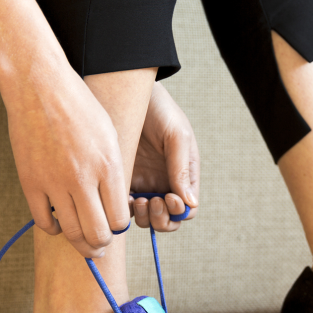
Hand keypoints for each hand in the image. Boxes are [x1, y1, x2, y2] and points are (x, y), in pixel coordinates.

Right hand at [1, 56, 130, 258]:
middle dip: (101, 243)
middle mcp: (83, 178)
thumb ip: (114, 170)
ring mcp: (54, 182)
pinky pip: (43, 222)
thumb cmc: (79, 106)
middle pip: (97, 233)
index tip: (114, 223)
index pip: (120, 218)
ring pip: (71, 233)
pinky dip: (53, 228)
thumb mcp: (110, 135)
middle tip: (99, 244)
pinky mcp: (30, 182)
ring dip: (79, 242)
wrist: (39, 86)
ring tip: (82, 240)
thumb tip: (115, 203)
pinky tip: (58, 222)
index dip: (119, 227)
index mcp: (108, 166)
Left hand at [131, 83, 199, 231]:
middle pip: (167, 219)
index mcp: (184, 176)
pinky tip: (123, 197)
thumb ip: (182, 170)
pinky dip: (126, 210)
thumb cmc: (160, 111)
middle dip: (161, 218)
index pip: (187, 209)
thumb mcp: (177, 136)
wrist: (130, 93)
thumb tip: (189, 203)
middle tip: (152, 203)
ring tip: (138, 201)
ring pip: (147, 218)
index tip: (169, 198)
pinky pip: (125, 206)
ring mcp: (144, 184)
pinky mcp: (124, 180)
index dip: (179, 212)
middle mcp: (165, 184)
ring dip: (144, 217)